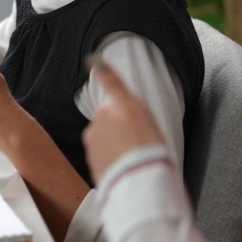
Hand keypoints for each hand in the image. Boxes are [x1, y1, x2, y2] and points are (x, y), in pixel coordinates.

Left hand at [83, 63, 165, 180]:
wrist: (138, 180)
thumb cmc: (153, 155)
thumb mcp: (153, 126)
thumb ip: (135, 115)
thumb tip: (127, 114)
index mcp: (126, 104)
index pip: (112, 81)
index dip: (103, 70)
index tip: (95, 62)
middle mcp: (105, 114)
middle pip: (107, 115)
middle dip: (116, 126)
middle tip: (133, 142)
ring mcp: (94, 134)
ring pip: (101, 135)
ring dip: (111, 143)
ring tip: (129, 157)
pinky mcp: (88, 152)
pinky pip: (98, 152)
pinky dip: (107, 157)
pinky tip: (121, 166)